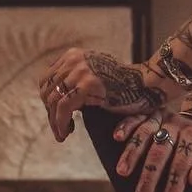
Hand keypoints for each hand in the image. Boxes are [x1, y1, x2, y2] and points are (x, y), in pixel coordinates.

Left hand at [39, 49, 169, 142]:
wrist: (144, 85)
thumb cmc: (121, 85)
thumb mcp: (92, 75)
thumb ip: (73, 80)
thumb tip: (51, 98)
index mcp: (72, 55)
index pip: (47, 79)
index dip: (47, 100)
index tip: (55, 115)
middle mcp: (74, 60)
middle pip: (47, 91)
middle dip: (50, 113)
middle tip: (59, 129)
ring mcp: (80, 71)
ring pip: (54, 101)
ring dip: (55, 122)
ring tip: (61, 135)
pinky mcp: (86, 85)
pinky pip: (64, 108)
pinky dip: (61, 123)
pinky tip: (66, 133)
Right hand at [114, 112, 191, 191]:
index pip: (182, 163)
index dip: (174, 186)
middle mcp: (176, 124)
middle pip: (160, 151)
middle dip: (149, 177)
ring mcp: (161, 116)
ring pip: (144, 133)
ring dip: (132, 153)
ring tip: (122, 172)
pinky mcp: (149, 112)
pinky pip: (135, 116)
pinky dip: (125, 125)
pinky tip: (117, 137)